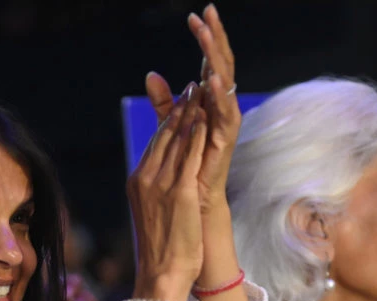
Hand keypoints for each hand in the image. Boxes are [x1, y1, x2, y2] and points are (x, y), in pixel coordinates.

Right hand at [127, 81, 207, 300]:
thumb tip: (163, 183)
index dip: (168, 120)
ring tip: (200, 91)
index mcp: (137, 182)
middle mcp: (145, 178)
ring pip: (176, 140)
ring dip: (189, 113)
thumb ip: (158, 191)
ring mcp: (160, 184)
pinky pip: (188, 155)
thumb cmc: (162, 251)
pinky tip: (205, 117)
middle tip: (191, 86)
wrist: (161, 274)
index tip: (180, 102)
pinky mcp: (178, 191)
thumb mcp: (155, 215)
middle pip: (163, 135)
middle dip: (178, 109)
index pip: (155, 143)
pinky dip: (196, 133)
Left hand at [144, 4, 240, 214]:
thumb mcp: (171, 127)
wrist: (193, 206)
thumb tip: (151, 74)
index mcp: (209, 102)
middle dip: (215, 39)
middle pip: (221, 66)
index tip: (196, 14)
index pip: (208, 62)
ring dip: (216, 59)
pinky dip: (220, 97)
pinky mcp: (224, 144)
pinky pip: (226, 116)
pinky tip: (211, 79)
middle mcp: (220, 109)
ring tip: (208, 35)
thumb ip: (164, 102)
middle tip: (209, 12)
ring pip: (226, 84)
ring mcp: (224, 125)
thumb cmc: (186, 169)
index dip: (205, 39)